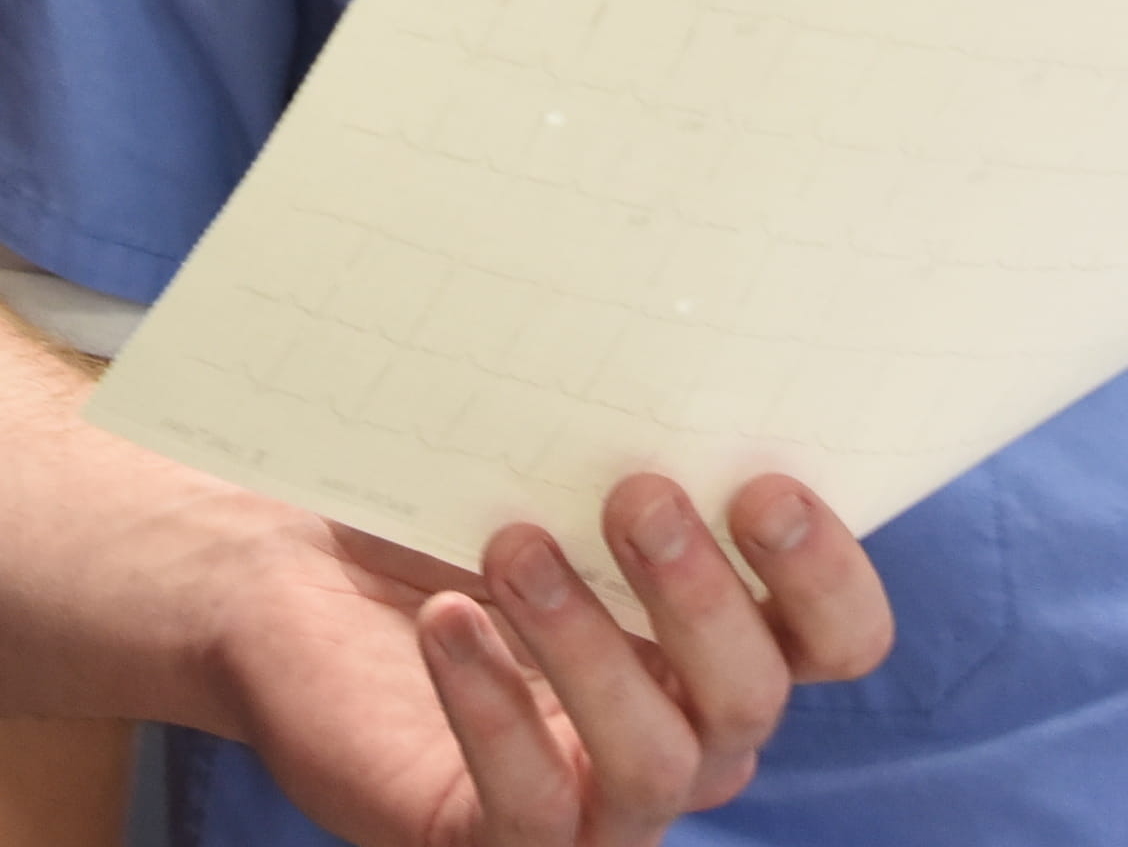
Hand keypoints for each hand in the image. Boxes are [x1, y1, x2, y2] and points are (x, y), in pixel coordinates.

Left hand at [214, 473, 891, 846]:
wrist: (289, 577)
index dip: (827, 574)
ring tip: (513, 546)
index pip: (838, 637)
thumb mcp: (533, 460)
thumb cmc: (437, 508)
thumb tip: (662, 330)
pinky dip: (493, 708)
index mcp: (722, 635)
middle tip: (636, 493)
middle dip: (705, 595)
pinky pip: (530, 809)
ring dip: (591, 646)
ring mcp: (596, 797)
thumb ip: (613, 428)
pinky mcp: (497, 835)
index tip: (763, 485)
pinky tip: (446, 621)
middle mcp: (685, 729)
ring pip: (656, 762)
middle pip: (754, 697)